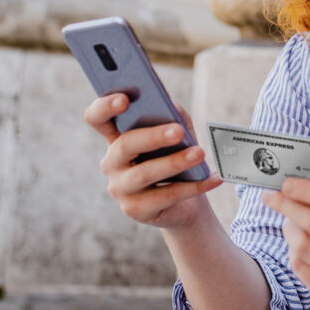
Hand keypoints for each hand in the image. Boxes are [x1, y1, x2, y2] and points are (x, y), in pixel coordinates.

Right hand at [84, 94, 221, 230]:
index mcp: (116, 137)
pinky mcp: (135, 210)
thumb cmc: (176, 157)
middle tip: (178, 131)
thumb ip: (172, 115)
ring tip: (200, 154)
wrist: (185, 202)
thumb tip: (171, 106)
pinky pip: (165, 196)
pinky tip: (212, 178)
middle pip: (124, 145)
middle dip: (152, 136)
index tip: (125, 99)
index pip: (97, 118)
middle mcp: (112, 162)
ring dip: (174, 162)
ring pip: (144, 173)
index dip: (105, 107)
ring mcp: (120, 188)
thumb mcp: (177, 132)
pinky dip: (193, 187)